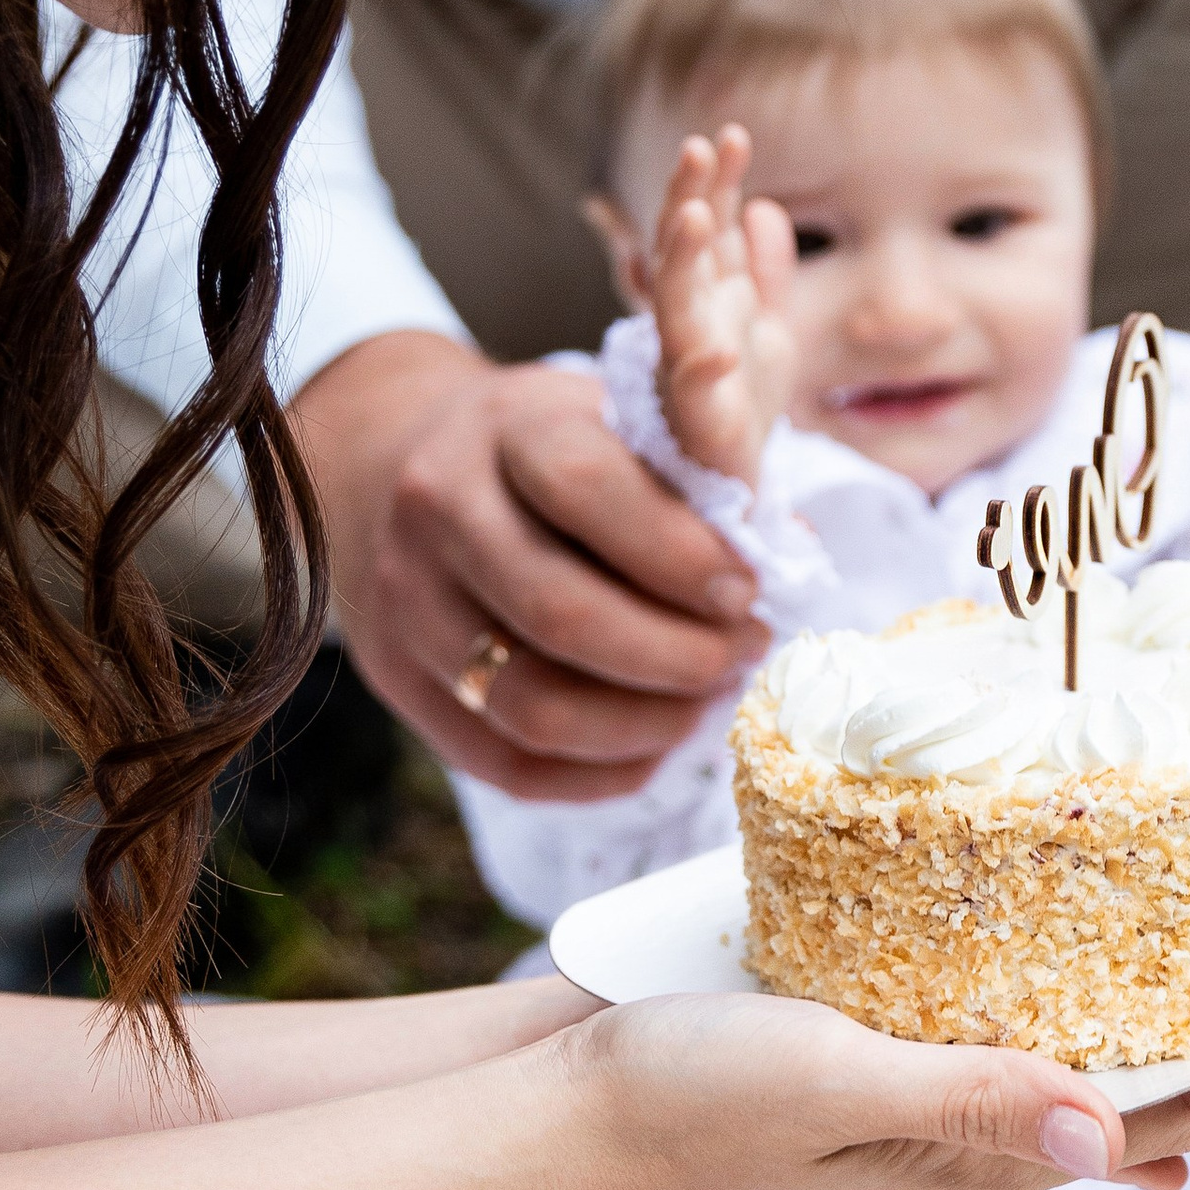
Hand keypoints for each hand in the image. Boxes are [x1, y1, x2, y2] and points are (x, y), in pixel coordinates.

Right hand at [293, 330, 765, 800]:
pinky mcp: (400, 683)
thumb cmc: (550, 446)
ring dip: (646, 724)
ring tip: (708, 699)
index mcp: (506, 426)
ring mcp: (406, 606)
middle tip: (745, 654)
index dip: (683, 554)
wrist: (399, 465)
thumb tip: (790, 548)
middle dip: (677, 654)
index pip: (589, 490)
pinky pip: (507, 764)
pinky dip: (600, 772)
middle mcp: (438, 511)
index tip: (751, 591)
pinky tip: (657, 743)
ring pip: (532, 705)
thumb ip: (700, 473)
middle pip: (561, 614)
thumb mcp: (618, 417)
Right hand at [574, 988, 1189, 1189]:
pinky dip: (1097, 995)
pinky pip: (1029, 1025)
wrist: (561, 1108)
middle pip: (1169, 1085)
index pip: (1184, 1109)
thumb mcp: (835, 1082)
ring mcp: (941, 1102)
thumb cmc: (688, 1096)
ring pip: (1108, 1054)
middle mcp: (986, 1144)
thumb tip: (1130, 1144)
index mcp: (992, 1164)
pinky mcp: (892, 1049)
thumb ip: (975, 1103)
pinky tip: (1135, 995)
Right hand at [650, 128, 798, 483]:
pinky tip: (716, 351)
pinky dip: (704, 373)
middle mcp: (692, 325)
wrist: (731, 487)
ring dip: (683, 263)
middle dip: (687, 202)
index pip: (708, 231)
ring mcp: (689, 371)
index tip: (729, 136)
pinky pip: (699, 395)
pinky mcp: (701, 423)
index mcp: (709, 300)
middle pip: (684, 255)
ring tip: (697, 217)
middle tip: (698, 150)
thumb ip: (764, 270)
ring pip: (678, 308)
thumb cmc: (743, 404)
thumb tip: (766, 207)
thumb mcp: (766, 325)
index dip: (716, 184)